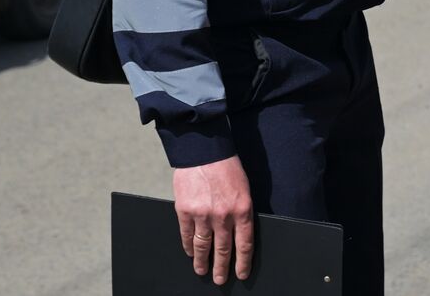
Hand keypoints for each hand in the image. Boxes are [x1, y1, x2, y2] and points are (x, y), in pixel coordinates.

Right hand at [173, 155, 253, 284]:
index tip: (241, 273)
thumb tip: (238, 233)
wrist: (204, 150)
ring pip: (202, 246)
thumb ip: (241, 211)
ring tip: (202, 271)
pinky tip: (189, 252)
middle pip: (223, 250)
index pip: (244, 244)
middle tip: (220, 279)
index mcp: (242, 209)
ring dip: (202, 262)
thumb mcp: (244, 188)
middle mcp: (223, 215)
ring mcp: (202, 215)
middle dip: (222, 268)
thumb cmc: (227, 167)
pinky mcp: (185, 211)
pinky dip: (188, 246)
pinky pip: (186, 235)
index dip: (243, 262)